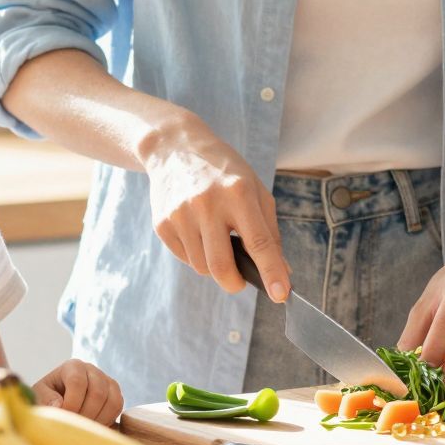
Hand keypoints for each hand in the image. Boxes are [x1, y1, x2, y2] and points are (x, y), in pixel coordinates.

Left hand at [33, 360, 123, 423]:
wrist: (56, 399)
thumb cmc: (46, 397)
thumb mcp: (39, 395)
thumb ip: (46, 400)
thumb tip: (60, 406)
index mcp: (73, 366)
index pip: (77, 382)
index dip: (72, 403)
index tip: (64, 418)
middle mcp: (92, 370)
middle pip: (98, 392)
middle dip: (86, 415)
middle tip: (74, 428)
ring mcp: (106, 380)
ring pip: (112, 400)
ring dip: (98, 419)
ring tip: (84, 429)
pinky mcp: (114, 392)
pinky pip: (118, 406)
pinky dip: (108, 420)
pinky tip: (93, 426)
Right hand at [140, 117, 291, 299]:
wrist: (175, 149)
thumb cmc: (224, 172)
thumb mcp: (255, 190)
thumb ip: (269, 232)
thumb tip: (282, 272)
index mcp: (239, 192)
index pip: (259, 242)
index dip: (271, 272)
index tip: (281, 295)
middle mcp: (208, 203)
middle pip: (221, 266)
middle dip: (235, 283)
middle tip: (241, 282)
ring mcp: (181, 214)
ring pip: (202, 267)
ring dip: (215, 265)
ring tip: (217, 239)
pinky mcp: (162, 223)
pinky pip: (185, 258)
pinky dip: (197, 254)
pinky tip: (198, 231)